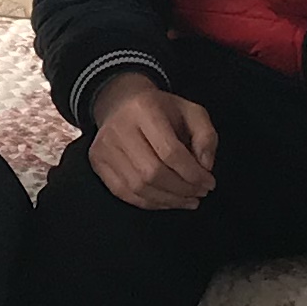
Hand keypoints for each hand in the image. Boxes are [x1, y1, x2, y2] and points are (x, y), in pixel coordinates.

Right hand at [90, 74, 218, 210]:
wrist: (121, 102)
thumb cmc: (161, 110)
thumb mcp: (191, 112)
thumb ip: (206, 136)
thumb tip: (205, 166)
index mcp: (144, 109)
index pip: (170, 152)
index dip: (193, 174)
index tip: (209, 183)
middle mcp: (119, 128)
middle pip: (153, 172)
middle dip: (182, 189)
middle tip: (199, 194)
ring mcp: (104, 147)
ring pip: (138, 187)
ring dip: (168, 200)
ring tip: (187, 200)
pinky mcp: (97, 162)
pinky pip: (124, 193)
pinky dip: (149, 203)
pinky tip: (167, 201)